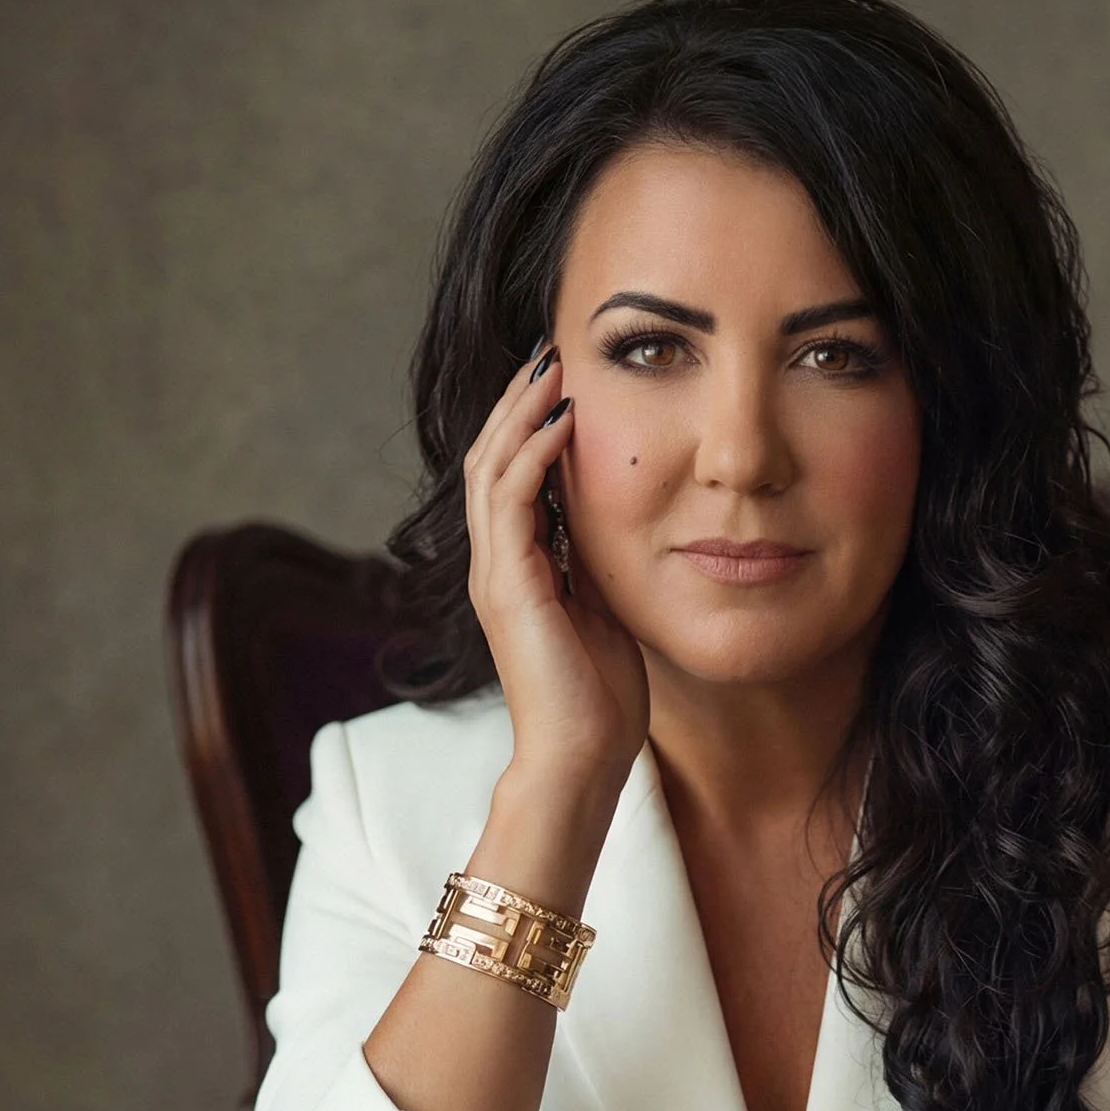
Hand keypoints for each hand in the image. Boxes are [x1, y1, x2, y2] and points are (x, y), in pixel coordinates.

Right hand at [463, 345, 649, 790]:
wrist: (582, 757)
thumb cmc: (601, 698)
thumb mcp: (606, 609)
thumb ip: (597, 563)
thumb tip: (619, 519)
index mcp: (518, 570)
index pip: (511, 477)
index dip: (531, 425)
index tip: (563, 381)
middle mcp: (496, 565)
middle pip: (490, 459)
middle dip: (518, 403)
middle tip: (550, 352)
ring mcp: (496, 574)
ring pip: (491, 469)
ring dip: (521, 414)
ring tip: (550, 368)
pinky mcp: (508, 587)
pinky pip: (511, 502)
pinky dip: (534, 456)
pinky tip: (562, 424)